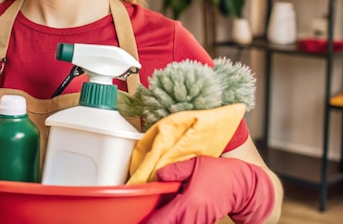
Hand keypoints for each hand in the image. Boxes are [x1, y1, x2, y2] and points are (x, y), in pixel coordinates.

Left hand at [143, 156, 274, 223]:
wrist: (245, 187)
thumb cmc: (221, 173)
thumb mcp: (197, 164)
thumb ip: (176, 170)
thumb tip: (158, 175)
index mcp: (189, 203)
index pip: (162, 220)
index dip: (149, 223)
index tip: (137, 220)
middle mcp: (193, 217)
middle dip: (155, 222)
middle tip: (141, 218)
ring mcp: (199, 222)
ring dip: (166, 220)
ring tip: (154, 215)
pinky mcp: (203, 223)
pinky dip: (175, 220)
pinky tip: (168, 213)